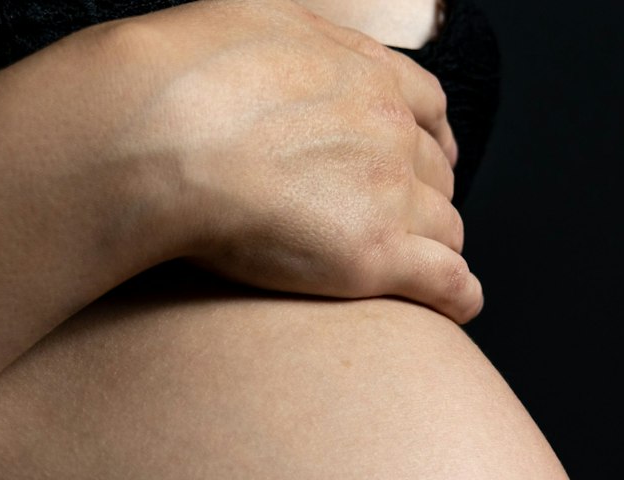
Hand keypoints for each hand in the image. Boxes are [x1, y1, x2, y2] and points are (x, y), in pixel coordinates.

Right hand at [115, 0, 480, 322]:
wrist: (165, 132)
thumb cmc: (182, 80)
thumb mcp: (249, 25)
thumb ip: (287, 46)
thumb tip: (281, 56)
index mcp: (364, 73)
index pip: (425, 105)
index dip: (431, 136)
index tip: (428, 155)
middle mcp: (389, 129)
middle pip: (436, 171)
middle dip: (426, 197)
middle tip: (402, 225)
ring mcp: (387, 193)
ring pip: (446, 227)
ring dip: (437, 248)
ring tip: (420, 276)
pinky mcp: (374, 256)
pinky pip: (445, 281)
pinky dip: (458, 295)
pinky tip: (457, 307)